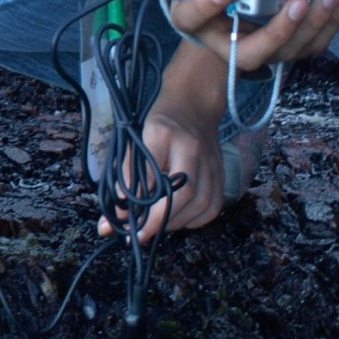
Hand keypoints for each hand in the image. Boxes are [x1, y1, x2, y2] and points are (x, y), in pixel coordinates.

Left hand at [99, 41, 225, 242]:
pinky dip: (196, 220)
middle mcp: (193, 149)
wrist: (193, 104)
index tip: (124, 224)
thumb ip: (125, 172)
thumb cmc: (158, 122)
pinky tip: (178, 220)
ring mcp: (212, 162)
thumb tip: (117, 210)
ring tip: (155, 227)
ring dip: (177, 223)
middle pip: (185, 193)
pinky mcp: (222, 174)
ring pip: (203, 203)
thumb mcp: (133, 137)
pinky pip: (213, 206)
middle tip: (139, 235)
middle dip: (160, 220)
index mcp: (165, 134)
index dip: (141, 204)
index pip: (154, 174)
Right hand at [119, 0, 338, 70]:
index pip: (190, 18)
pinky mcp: (287, 41)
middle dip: (278, 32)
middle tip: (299, 1)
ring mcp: (259, 43)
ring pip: (288, 51)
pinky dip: (331, 21)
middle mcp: (223, 38)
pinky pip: (312, 42)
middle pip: (250, 51)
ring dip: (315, 25)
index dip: (206, 7)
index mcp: (190, 16)